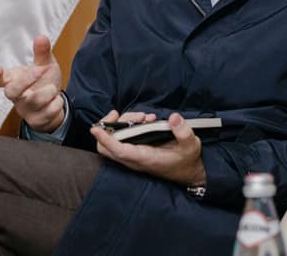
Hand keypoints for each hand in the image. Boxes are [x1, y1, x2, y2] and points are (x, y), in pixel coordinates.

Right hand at [0, 35, 63, 132]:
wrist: (54, 105)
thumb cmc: (44, 82)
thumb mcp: (45, 65)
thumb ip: (42, 53)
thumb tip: (41, 37)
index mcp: (14, 81)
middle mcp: (16, 96)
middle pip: (11, 91)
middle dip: (26, 80)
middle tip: (40, 70)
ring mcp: (24, 110)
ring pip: (34, 101)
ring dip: (49, 91)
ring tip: (53, 88)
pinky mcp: (35, 120)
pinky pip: (48, 111)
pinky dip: (57, 103)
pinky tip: (55, 101)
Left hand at [91, 111, 206, 186]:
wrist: (188, 173)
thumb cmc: (187, 160)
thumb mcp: (191, 145)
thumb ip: (183, 132)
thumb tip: (173, 117)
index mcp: (145, 159)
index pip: (118, 150)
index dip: (105, 139)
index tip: (95, 128)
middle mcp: (134, 158)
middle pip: (106, 147)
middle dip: (108, 127)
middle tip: (119, 114)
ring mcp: (133, 155)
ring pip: (113, 140)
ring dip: (123, 122)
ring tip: (143, 116)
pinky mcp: (135, 151)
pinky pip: (122, 139)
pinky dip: (128, 125)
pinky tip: (145, 119)